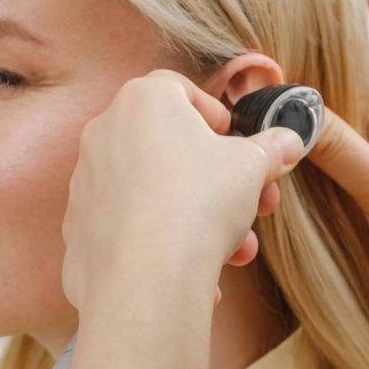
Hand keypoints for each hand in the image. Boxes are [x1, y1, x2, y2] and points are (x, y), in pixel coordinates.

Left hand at [62, 70, 305, 310]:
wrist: (145, 278)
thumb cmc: (197, 204)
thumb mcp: (251, 168)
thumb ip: (270, 149)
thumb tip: (288, 142)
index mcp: (142, 101)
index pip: (181, 90)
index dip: (216, 115)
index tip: (238, 144)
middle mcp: (103, 133)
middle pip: (171, 148)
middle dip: (220, 180)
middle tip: (256, 205)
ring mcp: (86, 181)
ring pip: (154, 192)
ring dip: (199, 216)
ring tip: (237, 250)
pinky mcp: (79, 227)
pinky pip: (131, 227)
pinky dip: (162, 242)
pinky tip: (197, 273)